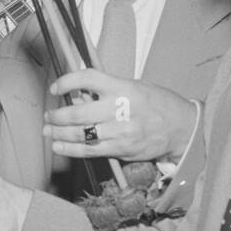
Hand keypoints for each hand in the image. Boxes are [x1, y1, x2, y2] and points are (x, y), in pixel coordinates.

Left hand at [44, 69, 196, 162]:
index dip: (67, 82)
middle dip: (57, 116)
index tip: (55, 87)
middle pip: (78, 113)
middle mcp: (121, 109)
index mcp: (123, 88)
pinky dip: (70, 149)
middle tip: (48, 116)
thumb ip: (106, 91)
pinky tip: (58, 146)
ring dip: (58, 134)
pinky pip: (89, 151)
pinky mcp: (121, 150)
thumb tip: (76, 96)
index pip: (88, 79)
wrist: (182, 128)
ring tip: (48, 131)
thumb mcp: (134, 87)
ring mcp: (121, 132)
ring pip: (80, 134)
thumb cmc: (156, 104)